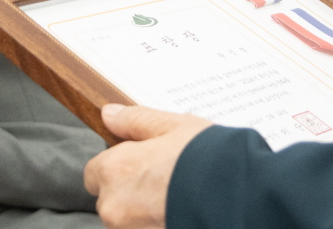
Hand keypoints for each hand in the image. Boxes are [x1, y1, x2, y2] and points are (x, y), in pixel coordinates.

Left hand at [83, 104, 212, 228]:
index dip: (117, 165)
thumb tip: (110, 115)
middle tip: (164, 177)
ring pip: (127, 219)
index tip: (140, 162)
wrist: (238, 199)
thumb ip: (136, 121)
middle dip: (131, 190)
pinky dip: (156, 222)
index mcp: (114, 170)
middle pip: (111, 198)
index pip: (94, 172)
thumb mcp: (173, 127)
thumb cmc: (208, 161)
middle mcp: (114, 205)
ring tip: (176, 195)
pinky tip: (178, 209)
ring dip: (144, 210)